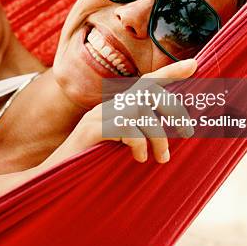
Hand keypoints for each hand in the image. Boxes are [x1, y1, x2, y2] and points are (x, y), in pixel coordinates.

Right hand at [43, 58, 197, 166]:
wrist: (53, 180)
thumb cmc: (88, 167)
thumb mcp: (117, 148)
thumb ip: (136, 136)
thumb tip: (165, 136)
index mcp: (116, 107)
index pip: (147, 82)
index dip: (170, 72)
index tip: (194, 64)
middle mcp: (107, 105)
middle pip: (149, 91)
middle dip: (174, 109)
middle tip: (188, 132)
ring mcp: (98, 115)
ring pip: (141, 110)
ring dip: (159, 135)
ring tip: (163, 158)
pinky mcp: (92, 129)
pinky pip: (126, 126)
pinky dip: (139, 142)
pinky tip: (139, 158)